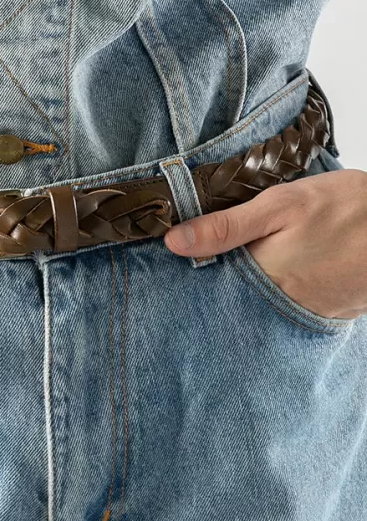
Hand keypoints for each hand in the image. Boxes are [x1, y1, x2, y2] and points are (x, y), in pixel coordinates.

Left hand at [163, 168, 366, 320]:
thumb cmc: (347, 209)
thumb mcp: (281, 206)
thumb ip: (227, 227)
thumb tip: (174, 242)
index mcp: (263, 280)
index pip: (211, 292)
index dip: (193, 278)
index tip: (173, 266)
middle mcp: (282, 306)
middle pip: (234, 302)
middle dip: (219, 286)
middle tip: (203, 264)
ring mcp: (308, 313)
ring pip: (261, 305)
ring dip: (251, 288)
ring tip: (249, 263)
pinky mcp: (330, 313)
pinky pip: (290, 306)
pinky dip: (280, 291)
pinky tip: (282, 269)